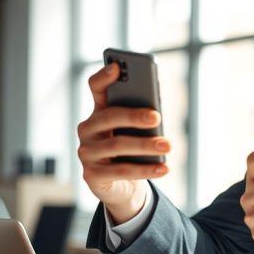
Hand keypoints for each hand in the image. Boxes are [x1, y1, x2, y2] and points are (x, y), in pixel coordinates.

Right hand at [77, 62, 170, 223]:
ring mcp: (86, 152)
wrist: (122, 187)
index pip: (96, 88)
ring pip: (117, 145)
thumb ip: (142, 119)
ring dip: (145, 145)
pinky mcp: (91, 175)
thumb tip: (155, 114)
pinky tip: (164, 168)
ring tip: (168, 145)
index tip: (117, 66)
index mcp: (99, 111)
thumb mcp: (138, 133)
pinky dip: (145, 170)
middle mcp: (87, 129)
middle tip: (157, 116)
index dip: (104, 76)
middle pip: (109, 117)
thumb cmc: (132, 152)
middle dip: (134, 115)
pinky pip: (121, 171)